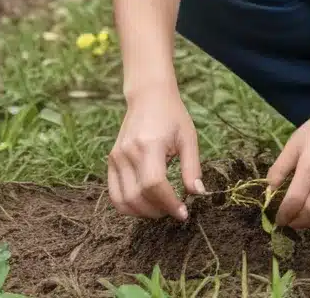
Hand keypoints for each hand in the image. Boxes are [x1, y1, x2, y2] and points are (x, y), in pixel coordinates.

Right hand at [108, 83, 204, 219]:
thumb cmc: (172, 115)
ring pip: (123, 200)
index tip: (183, 213)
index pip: (155, 185)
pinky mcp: (111, 160)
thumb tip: (198, 194)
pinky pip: (114, 194)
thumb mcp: (188, 137)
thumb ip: (192, 167)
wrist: (149, 96)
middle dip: (158, 211)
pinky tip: (145, 204)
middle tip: (174, 210)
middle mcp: (128, 152)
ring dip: (143, 213)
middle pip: (138, 196)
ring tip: (161, 209)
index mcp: (149, 145)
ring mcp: (116, 157)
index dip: (169, 204)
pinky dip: (128, 206)